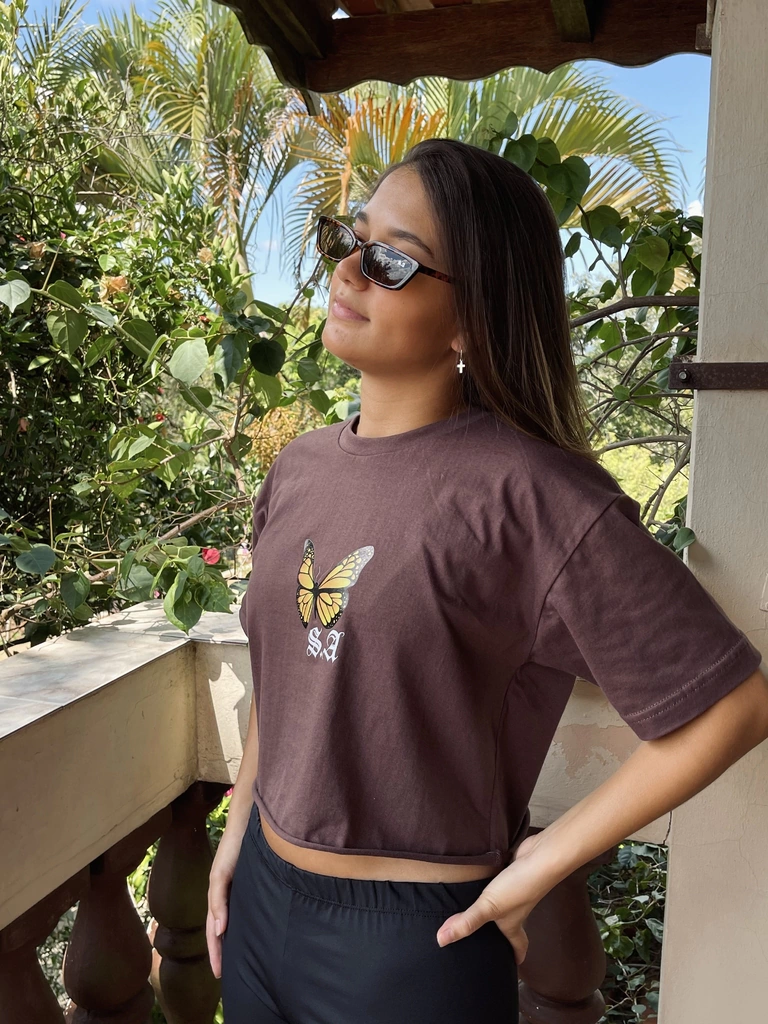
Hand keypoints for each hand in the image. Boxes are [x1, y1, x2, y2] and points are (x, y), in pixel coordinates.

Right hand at [206, 836, 242, 978]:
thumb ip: (218, 901)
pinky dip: (244, 924)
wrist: (249, 822)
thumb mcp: (221, 876)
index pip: (214, 933)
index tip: (218, 975)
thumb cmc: (233, 848)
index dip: (215, 953)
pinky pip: (246, 910)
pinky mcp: (253, 884)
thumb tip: (218, 931)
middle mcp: (227, 896)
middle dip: (222, 952)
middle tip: (227, 975)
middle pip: (222, 931)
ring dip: (234, 941)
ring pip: (234, 922)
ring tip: (240, 961)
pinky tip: (253, 932)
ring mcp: (239, 891)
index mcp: (218, 897)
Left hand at [435, 832, 552, 964]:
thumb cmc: (517, 888)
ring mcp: (516, 890)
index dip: (516, 957)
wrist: (540, 857)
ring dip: (496, 909)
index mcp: (513, 924)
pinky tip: (480, 881)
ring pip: (506, 905)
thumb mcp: (490, 907)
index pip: (518, 946)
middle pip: (511, 926)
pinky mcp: (513, 873)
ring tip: (478, 911)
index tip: (511, 967)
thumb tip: (441, 941)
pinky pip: (502, 884)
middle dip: (501, 935)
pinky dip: (493, 886)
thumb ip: (467, 922)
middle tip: (486, 940)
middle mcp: (517, 910)